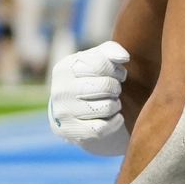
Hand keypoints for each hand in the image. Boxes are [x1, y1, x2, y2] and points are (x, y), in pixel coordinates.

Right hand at [49, 41, 130, 156]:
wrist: (71, 112)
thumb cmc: (89, 79)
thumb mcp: (96, 60)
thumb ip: (110, 51)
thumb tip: (124, 57)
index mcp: (64, 68)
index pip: (101, 64)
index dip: (117, 69)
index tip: (118, 74)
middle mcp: (60, 90)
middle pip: (105, 86)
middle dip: (116, 87)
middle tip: (115, 90)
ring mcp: (64, 113)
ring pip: (106, 107)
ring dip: (115, 105)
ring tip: (112, 103)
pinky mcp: (71, 132)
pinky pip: (102, 128)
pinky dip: (114, 122)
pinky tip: (114, 117)